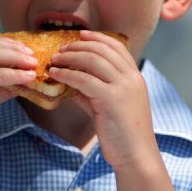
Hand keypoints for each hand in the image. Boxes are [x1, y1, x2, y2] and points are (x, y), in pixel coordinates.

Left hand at [49, 30, 155, 168]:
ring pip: (93, 60)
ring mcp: (123, 87)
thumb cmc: (123, 133)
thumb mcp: (109, 107)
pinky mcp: (111, 99)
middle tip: (61, 48)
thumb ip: (92, 93)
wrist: (136, 155)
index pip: (117, 46)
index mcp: (135, 77)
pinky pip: (84, 79)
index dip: (97, 37)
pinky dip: (66, 74)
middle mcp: (131, 77)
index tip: (80, 35)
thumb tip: (71, 84)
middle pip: (102, 49)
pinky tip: (55, 75)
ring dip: (70, 56)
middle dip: (79, 45)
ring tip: (54, 59)